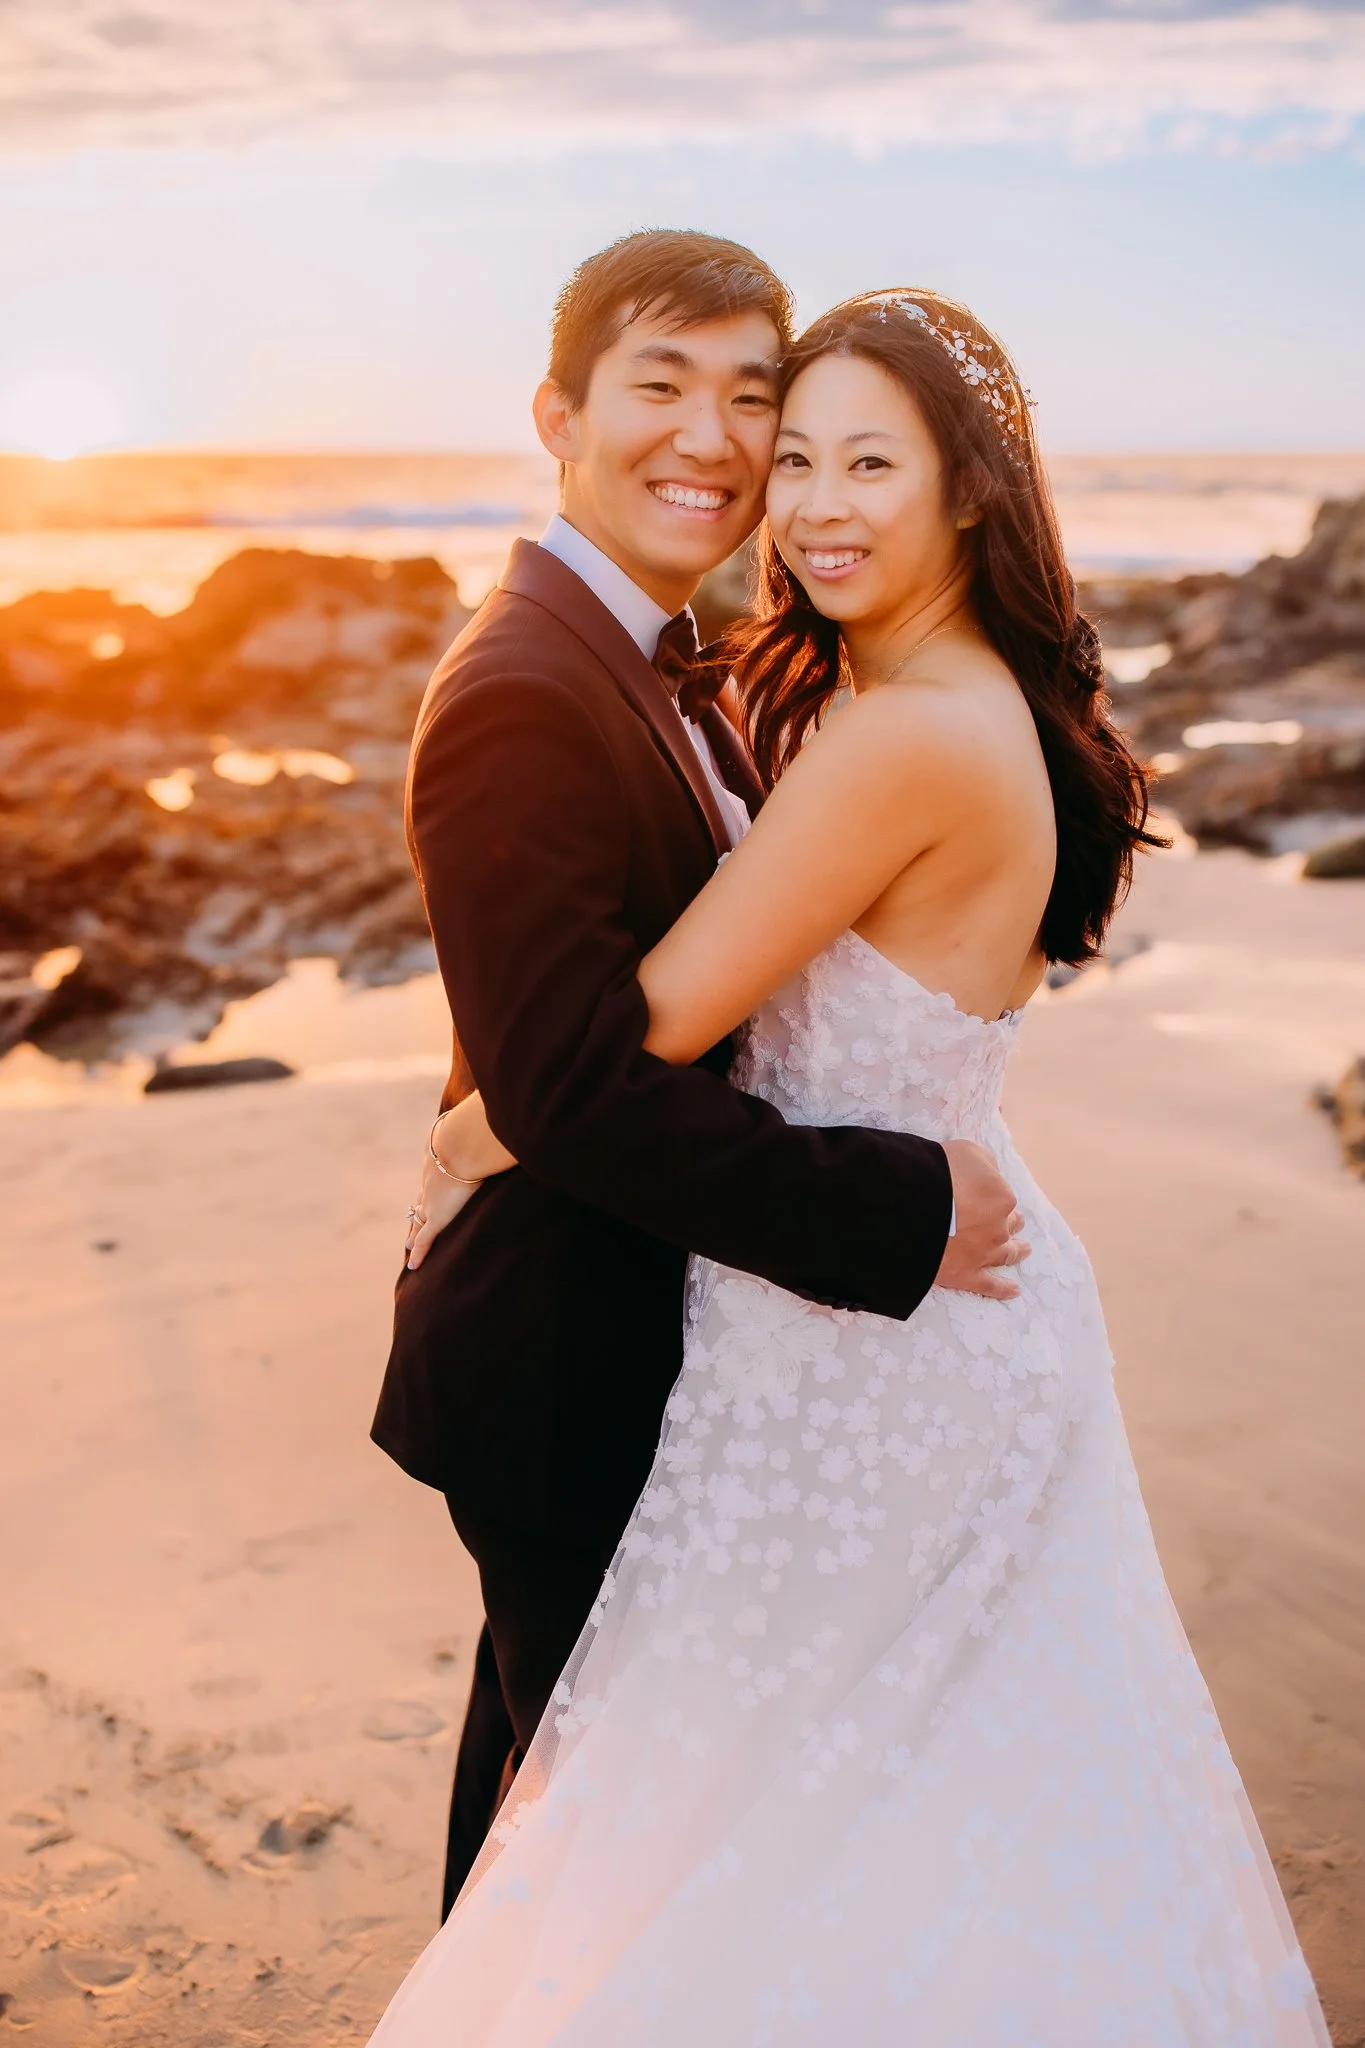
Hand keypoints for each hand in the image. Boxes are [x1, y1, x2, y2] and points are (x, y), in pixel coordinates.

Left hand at [404, 1146, 480, 1270]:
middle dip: (416, 1216)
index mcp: (439, 1168)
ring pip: (419, 1221)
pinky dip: (420, 1252)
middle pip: (420, 1205)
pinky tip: (415, 1265)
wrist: (462, 1149)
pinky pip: (425, 1239)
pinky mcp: (436, 1218)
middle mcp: (432, 1185)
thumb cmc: (473, 1142)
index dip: (428, 1195)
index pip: (431, 1185)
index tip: (423, 1202)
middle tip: (410, 1228)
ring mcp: (432, 1203)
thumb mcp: (474, 1142)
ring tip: (409, 1245)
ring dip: (414, 1233)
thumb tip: (501, 1138)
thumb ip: (483, 1143)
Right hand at [935, 1139, 1028, 1300]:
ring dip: (1017, 1251)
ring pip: (1006, 1254)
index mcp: (1002, 1198)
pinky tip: (1013, 1290)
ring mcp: (984, 1253)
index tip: (979, 1191)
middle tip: (1014, 1221)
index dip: (991, 1192)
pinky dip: (1003, 1289)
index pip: (1002, 1196)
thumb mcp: (968, 1152)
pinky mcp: (965, 1274)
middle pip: (1009, 1224)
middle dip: (1011, 1221)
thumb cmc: (936, 1171)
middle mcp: (998, 1227)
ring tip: (1023, 1250)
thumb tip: (990, 1175)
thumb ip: (986, 1165)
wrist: (908, 1205)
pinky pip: (989, 1285)